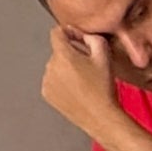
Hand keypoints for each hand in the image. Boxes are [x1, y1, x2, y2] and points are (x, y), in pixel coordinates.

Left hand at [41, 25, 127, 139]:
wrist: (101, 117)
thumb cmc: (103, 88)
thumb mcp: (105, 56)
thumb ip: (92, 38)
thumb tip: (82, 36)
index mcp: (63, 55)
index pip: (56, 33)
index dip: (69, 33)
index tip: (78, 40)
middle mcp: (50, 66)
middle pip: (58, 52)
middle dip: (71, 55)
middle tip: (87, 67)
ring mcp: (47, 81)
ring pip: (55, 67)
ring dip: (66, 69)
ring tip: (83, 82)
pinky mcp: (47, 94)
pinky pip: (52, 81)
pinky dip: (62, 83)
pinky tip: (76, 91)